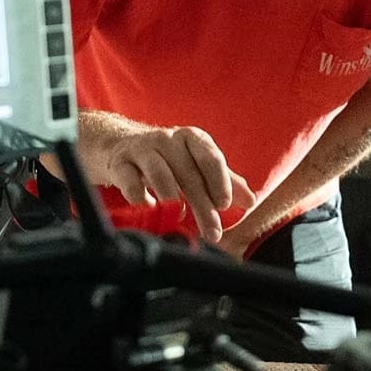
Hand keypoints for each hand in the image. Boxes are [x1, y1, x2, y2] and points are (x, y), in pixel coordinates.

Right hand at [84, 121, 257, 243]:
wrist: (121, 146)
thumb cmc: (168, 159)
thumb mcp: (197, 164)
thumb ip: (224, 181)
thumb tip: (251, 201)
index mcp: (192, 138)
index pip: (210, 158)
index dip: (219, 182)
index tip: (224, 205)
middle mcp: (168, 139)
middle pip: (188, 173)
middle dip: (202, 205)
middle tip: (212, 232)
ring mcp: (142, 149)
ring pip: (159, 174)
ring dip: (172, 199)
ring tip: (180, 217)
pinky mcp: (119, 162)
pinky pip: (129, 181)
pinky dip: (140, 197)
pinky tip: (150, 209)